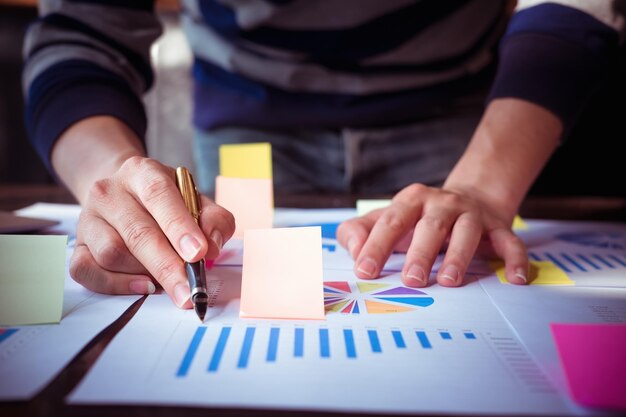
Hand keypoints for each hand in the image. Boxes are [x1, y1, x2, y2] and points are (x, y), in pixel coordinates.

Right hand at [70, 156, 234, 306]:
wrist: (123, 193)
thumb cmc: (166, 202)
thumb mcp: (196, 199)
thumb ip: (214, 219)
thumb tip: (214, 245)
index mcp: (142, 172)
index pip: (159, 195)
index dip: (179, 226)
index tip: (199, 253)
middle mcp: (110, 191)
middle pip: (137, 233)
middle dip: (167, 266)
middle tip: (189, 290)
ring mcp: (89, 218)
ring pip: (112, 254)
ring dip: (144, 274)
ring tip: (169, 280)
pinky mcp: (77, 244)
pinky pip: (87, 271)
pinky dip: (115, 285)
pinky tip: (142, 286)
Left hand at [336, 183, 527, 286]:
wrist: (468, 198)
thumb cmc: (418, 218)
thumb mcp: (386, 219)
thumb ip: (359, 232)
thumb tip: (352, 250)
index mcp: (411, 200)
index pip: (390, 221)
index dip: (376, 246)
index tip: (365, 270)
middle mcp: (442, 203)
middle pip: (431, 226)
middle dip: (420, 253)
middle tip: (410, 280)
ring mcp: (472, 214)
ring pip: (467, 232)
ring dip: (458, 256)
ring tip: (448, 282)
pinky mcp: (498, 227)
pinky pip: (509, 242)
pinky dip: (515, 259)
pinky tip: (515, 279)